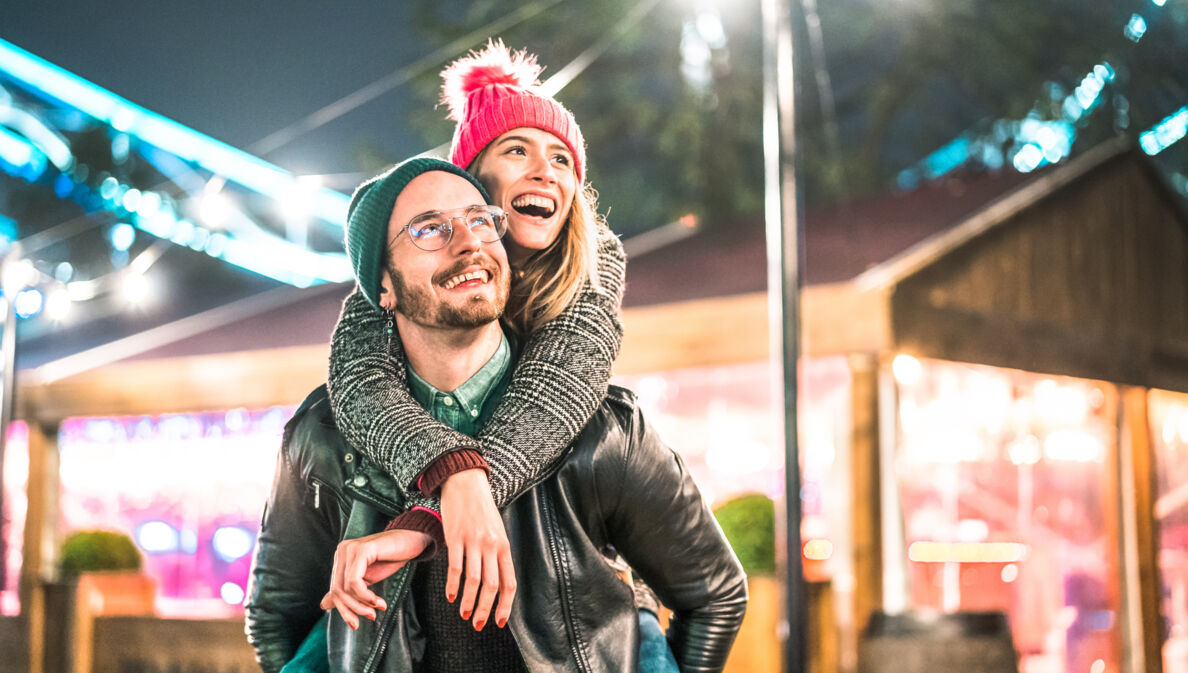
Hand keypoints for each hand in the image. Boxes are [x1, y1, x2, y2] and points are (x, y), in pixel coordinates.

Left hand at [319, 529, 431, 628]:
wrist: (412, 541)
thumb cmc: (391, 559)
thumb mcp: (367, 579)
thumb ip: (348, 590)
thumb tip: (323, 605)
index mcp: (341, 557)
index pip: (335, 589)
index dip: (343, 609)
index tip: (356, 624)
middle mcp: (342, 551)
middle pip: (337, 590)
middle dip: (352, 609)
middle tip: (370, 618)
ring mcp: (350, 549)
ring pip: (346, 588)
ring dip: (362, 604)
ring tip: (377, 609)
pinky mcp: (361, 550)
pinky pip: (355, 581)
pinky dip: (366, 596)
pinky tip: (378, 602)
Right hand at [440, 469, 515, 629]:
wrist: (465, 482)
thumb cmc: (482, 509)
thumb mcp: (497, 531)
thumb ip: (497, 555)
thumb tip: (496, 584)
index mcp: (504, 546)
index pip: (509, 583)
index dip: (505, 605)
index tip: (498, 622)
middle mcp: (491, 546)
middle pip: (491, 586)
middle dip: (485, 610)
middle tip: (478, 624)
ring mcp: (473, 542)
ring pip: (473, 581)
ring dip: (468, 602)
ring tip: (464, 614)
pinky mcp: (455, 537)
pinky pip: (455, 567)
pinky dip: (452, 585)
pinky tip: (451, 596)